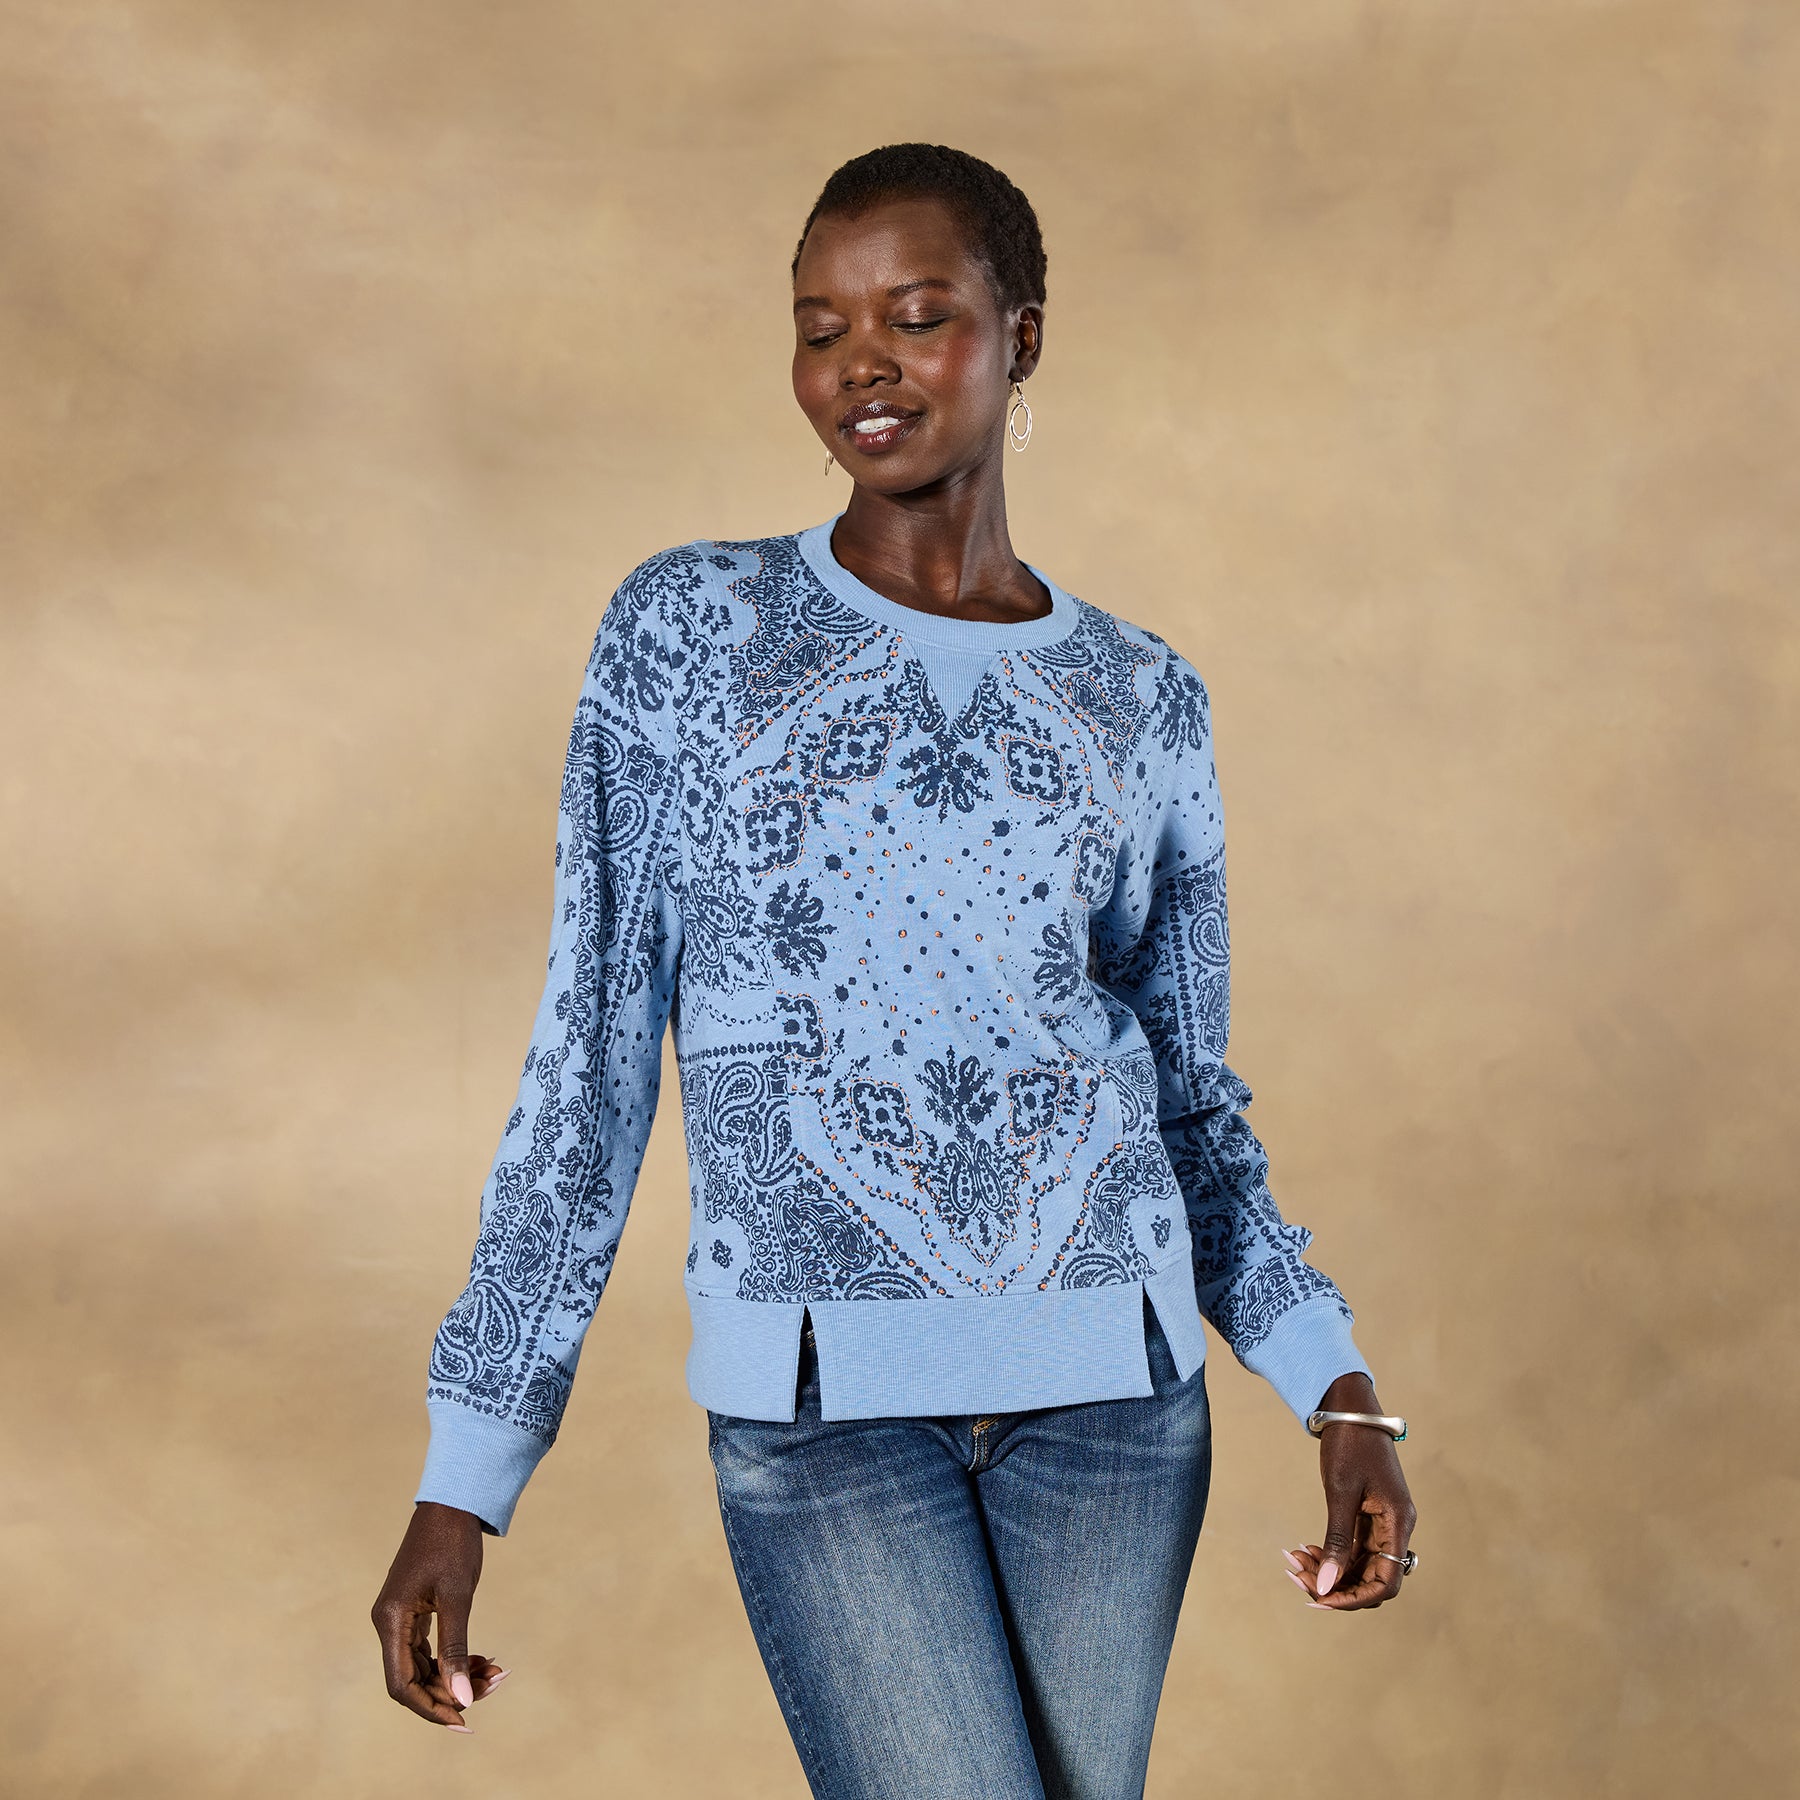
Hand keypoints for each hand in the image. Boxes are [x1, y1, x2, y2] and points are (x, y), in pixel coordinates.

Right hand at [371, 1501, 509, 1729]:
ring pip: (425, 1666)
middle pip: (414, 1680)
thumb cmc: (452, 1543)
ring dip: (456, 1675)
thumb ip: (456, 1648)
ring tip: (495, 1674)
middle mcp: (389, 1624)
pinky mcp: (414, 1613)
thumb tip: (462, 1698)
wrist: (452, 1503)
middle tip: (493, 1686)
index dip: (430, 1708)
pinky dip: (455, 1658)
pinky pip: (431, 1649)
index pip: (402, 1685)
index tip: (464, 1721)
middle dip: (452, 1690)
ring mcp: (400, 1619)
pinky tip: (482, 1660)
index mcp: (391, 1621)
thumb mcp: (458, 1596)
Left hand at [1281, 1371, 1416, 1612]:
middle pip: (1371, 1578)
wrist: (1348, 1408)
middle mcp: (1396, 1527)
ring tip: (1293, 1562)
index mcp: (1398, 1522)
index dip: (1354, 1598)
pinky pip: (1353, 1548)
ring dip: (1329, 1570)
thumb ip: (1337, 1539)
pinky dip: (1330, 1553)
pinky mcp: (1369, 1516)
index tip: (1320, 1598)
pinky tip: (1304, 1550)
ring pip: (1358, 1565)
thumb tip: (1328, 1586)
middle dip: (1335, 1585)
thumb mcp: (1340, 1491)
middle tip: (1297, 1576)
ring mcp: (1383, 1522)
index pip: (1386, 1582)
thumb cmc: (1348, 1443)